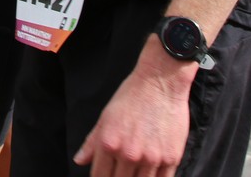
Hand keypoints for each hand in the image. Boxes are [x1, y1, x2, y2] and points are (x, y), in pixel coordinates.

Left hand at [74, 43, 193, 176]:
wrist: (161, 82)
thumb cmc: (132, 96)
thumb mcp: (106, 116)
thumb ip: (92, 142)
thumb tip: (79, 160)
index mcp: (108, 144)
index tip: (105, 176)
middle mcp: (128, 154)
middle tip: (121, 172)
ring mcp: (151, 158)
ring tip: (135, 173)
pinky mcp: (170, 158)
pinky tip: (151, 174)